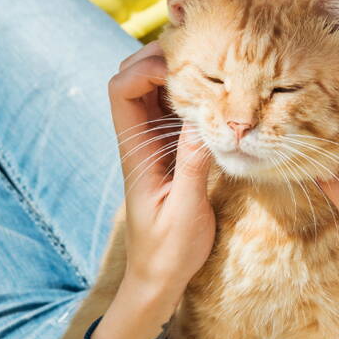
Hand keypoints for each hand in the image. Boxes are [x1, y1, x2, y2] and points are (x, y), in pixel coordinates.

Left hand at [109, 39, 215, 299]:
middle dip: (162, 59)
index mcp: (135, 150)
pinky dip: (192, 97)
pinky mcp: (170, 153)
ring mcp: (153, 145)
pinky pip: (174, 112)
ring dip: (179, 75)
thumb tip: (205, 120)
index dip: (145, 68)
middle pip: (135, 79)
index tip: (184, 70)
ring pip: (155, 92)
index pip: (122, 89)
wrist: (157, 279)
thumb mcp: (186, 211)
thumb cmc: (168, 251)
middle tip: (202, 59)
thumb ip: (194, 165)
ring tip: (215, 72)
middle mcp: (139, 141)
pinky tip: (217, 100)